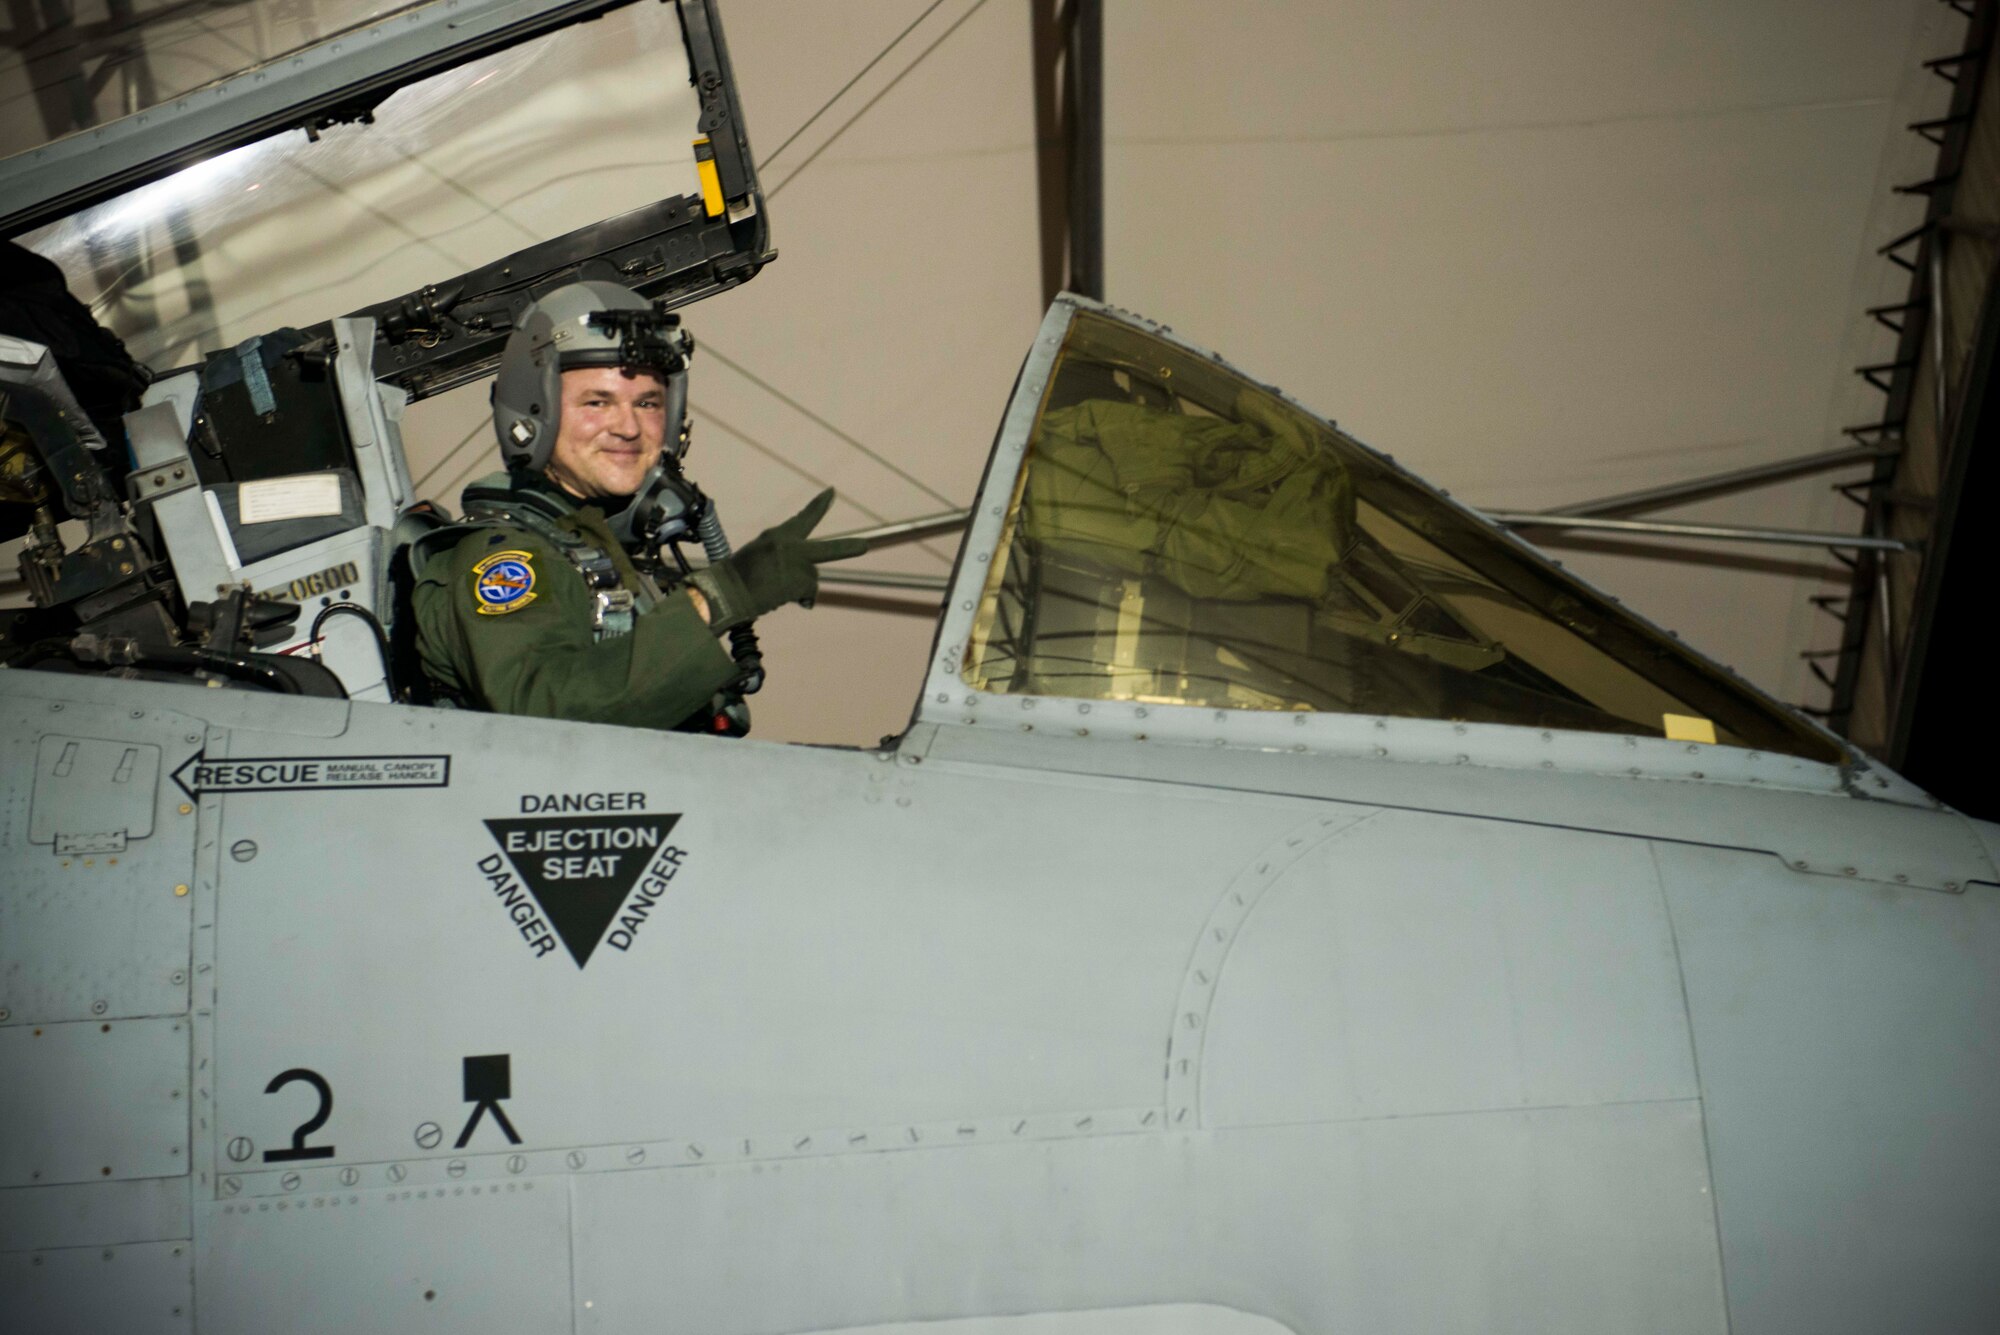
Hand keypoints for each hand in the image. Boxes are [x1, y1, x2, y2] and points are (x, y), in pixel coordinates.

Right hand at [689, 489, 866, 630]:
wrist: (727, 591)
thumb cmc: (736, 575)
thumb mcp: (758, 553)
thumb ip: (781, 555)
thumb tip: (799, 573)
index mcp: (777, 535)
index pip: (804, 518)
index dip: (820, 506)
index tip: (832, 492)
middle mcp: (789, 546)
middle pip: (827, 549)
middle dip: (848, 548)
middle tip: (865, 546)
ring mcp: (796, 564)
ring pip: (811, 578)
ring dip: (800, 587)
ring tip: (775, 590)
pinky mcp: (799, 581)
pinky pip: (808, 595)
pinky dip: (800, 599)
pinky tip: (779, 598)